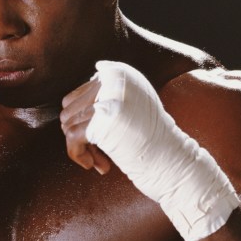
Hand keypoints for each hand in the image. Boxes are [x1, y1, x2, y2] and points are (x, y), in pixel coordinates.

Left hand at [63, 61, 239, 240]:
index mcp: (117, 73)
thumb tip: (67, 105)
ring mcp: (104, 100)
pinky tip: (100, 166)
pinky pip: (72, 140)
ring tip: (100, 162)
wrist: (172, 157)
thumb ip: (106, 97)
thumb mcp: (132, 105)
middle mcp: (109, 81)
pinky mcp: (99, 122)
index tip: (99, 142)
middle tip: (98, 157)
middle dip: (80, 138)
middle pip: (69, 111)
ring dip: (81, 149)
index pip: (77, 96)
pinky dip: (79, 156)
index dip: (83, 123)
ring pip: (68, 126)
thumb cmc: (153, 138)